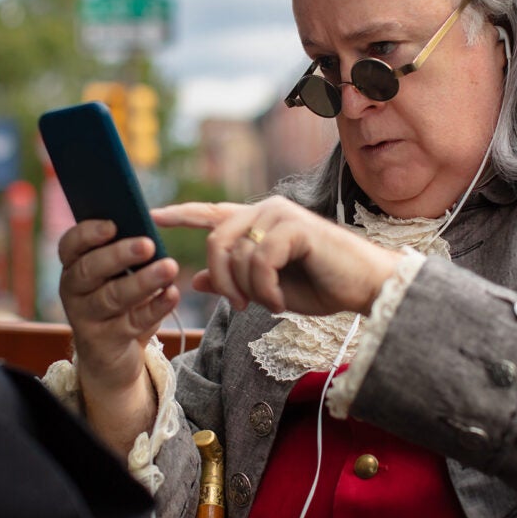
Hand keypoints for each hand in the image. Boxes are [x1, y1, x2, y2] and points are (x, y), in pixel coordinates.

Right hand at [58, 220, 179, 451]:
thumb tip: (148, 227)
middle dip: (119, 255)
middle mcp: (74, 290)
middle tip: (148, 244)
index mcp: (74, 265)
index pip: (70, 245)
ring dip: (142, 281)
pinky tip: (172, 293)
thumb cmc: (120, 301)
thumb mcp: (118, 275)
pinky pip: (132, 321)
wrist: (112, 356)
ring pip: (112, 297)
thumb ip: (127, 253)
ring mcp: (86, 318)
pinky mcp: (105, 342)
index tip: (113, 224)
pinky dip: (155, 307)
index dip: (88, 233)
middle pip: (90, 270)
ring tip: (169, 267)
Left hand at [152, 196, 401, 316]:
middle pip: (215, 241)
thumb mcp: (268, 290)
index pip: (212, 213)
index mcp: (259, 223)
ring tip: (272, 303)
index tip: (151, 217)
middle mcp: (267, 210)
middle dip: (220, 279)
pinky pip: (259, 260)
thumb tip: (194, 279)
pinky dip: (265, 289)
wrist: (365, 287)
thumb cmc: (323, 286)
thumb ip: (234, 282)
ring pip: (237, 254)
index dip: (181, 214)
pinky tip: (281, 302)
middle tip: (238, 307)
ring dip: (249, 290)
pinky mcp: (295, 226)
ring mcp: (281, 214)